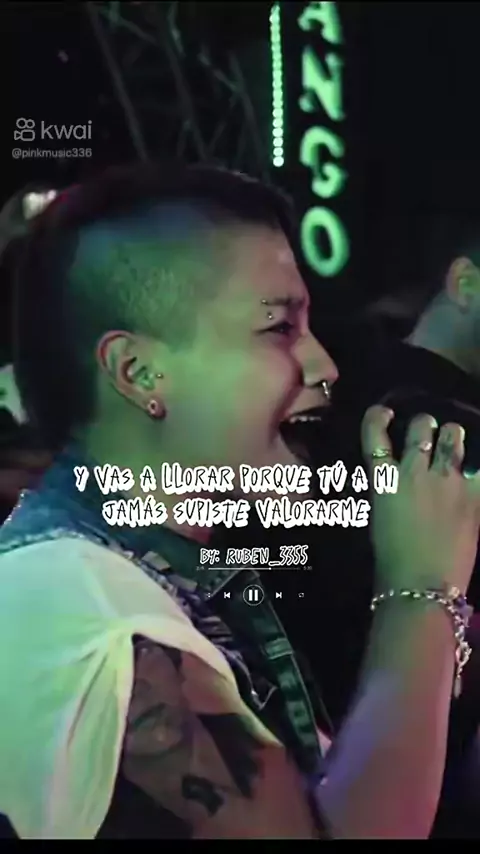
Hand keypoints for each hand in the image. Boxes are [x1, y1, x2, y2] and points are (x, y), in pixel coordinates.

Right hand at [361, 405, 479, 593]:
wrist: (422, 586)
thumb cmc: (391, 560)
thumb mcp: (380, 517)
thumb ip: (390, 491)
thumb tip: (398, 480)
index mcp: (385, 480)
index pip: (375, 434)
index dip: (377, 418)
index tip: (384, 414)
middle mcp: (415, 472)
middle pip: (422, 427)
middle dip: (425, 427)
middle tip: (429, 435)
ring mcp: (447, 481)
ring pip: (454, 436)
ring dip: (453, 437)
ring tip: (455, 444)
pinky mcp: (474, 496)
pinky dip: (477, 469)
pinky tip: (475, 472)